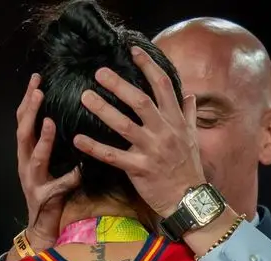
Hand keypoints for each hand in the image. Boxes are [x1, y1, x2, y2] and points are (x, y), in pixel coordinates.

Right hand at [16, 74, 79, 251]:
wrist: (41, 225)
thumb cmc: (49, 190)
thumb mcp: (50, 162)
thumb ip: (53, 142)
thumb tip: (65, 116)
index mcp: (27, 152)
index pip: (23, 120)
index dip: (27, 99)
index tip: (37, 78)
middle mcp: (25, 163)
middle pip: (22, 132)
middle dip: (29, 110)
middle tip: (38, 90)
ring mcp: (33, 180)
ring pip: (34, 157)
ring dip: (41, 139)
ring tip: (48, 121)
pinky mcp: (45, 197)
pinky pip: (58, 187)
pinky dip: (68, 179)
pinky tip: (78, 171)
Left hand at [73, 46, 204, 217]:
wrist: (189, 199)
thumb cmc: (188, 167)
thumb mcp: (192, 137)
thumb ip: (188, 114)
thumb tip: (189, 94)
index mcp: (176, 121)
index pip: (163, 86)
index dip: (148, 66)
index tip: (133, 51)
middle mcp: (164, 131)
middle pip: (140, 101)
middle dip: (119, 84)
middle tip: (99, 72)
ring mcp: (152, 150)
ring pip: (124, 125)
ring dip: (103, 109)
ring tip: (85, 97)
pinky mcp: (140, 169)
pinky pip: (114, 156)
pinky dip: (95, 147)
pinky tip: (78, 139)